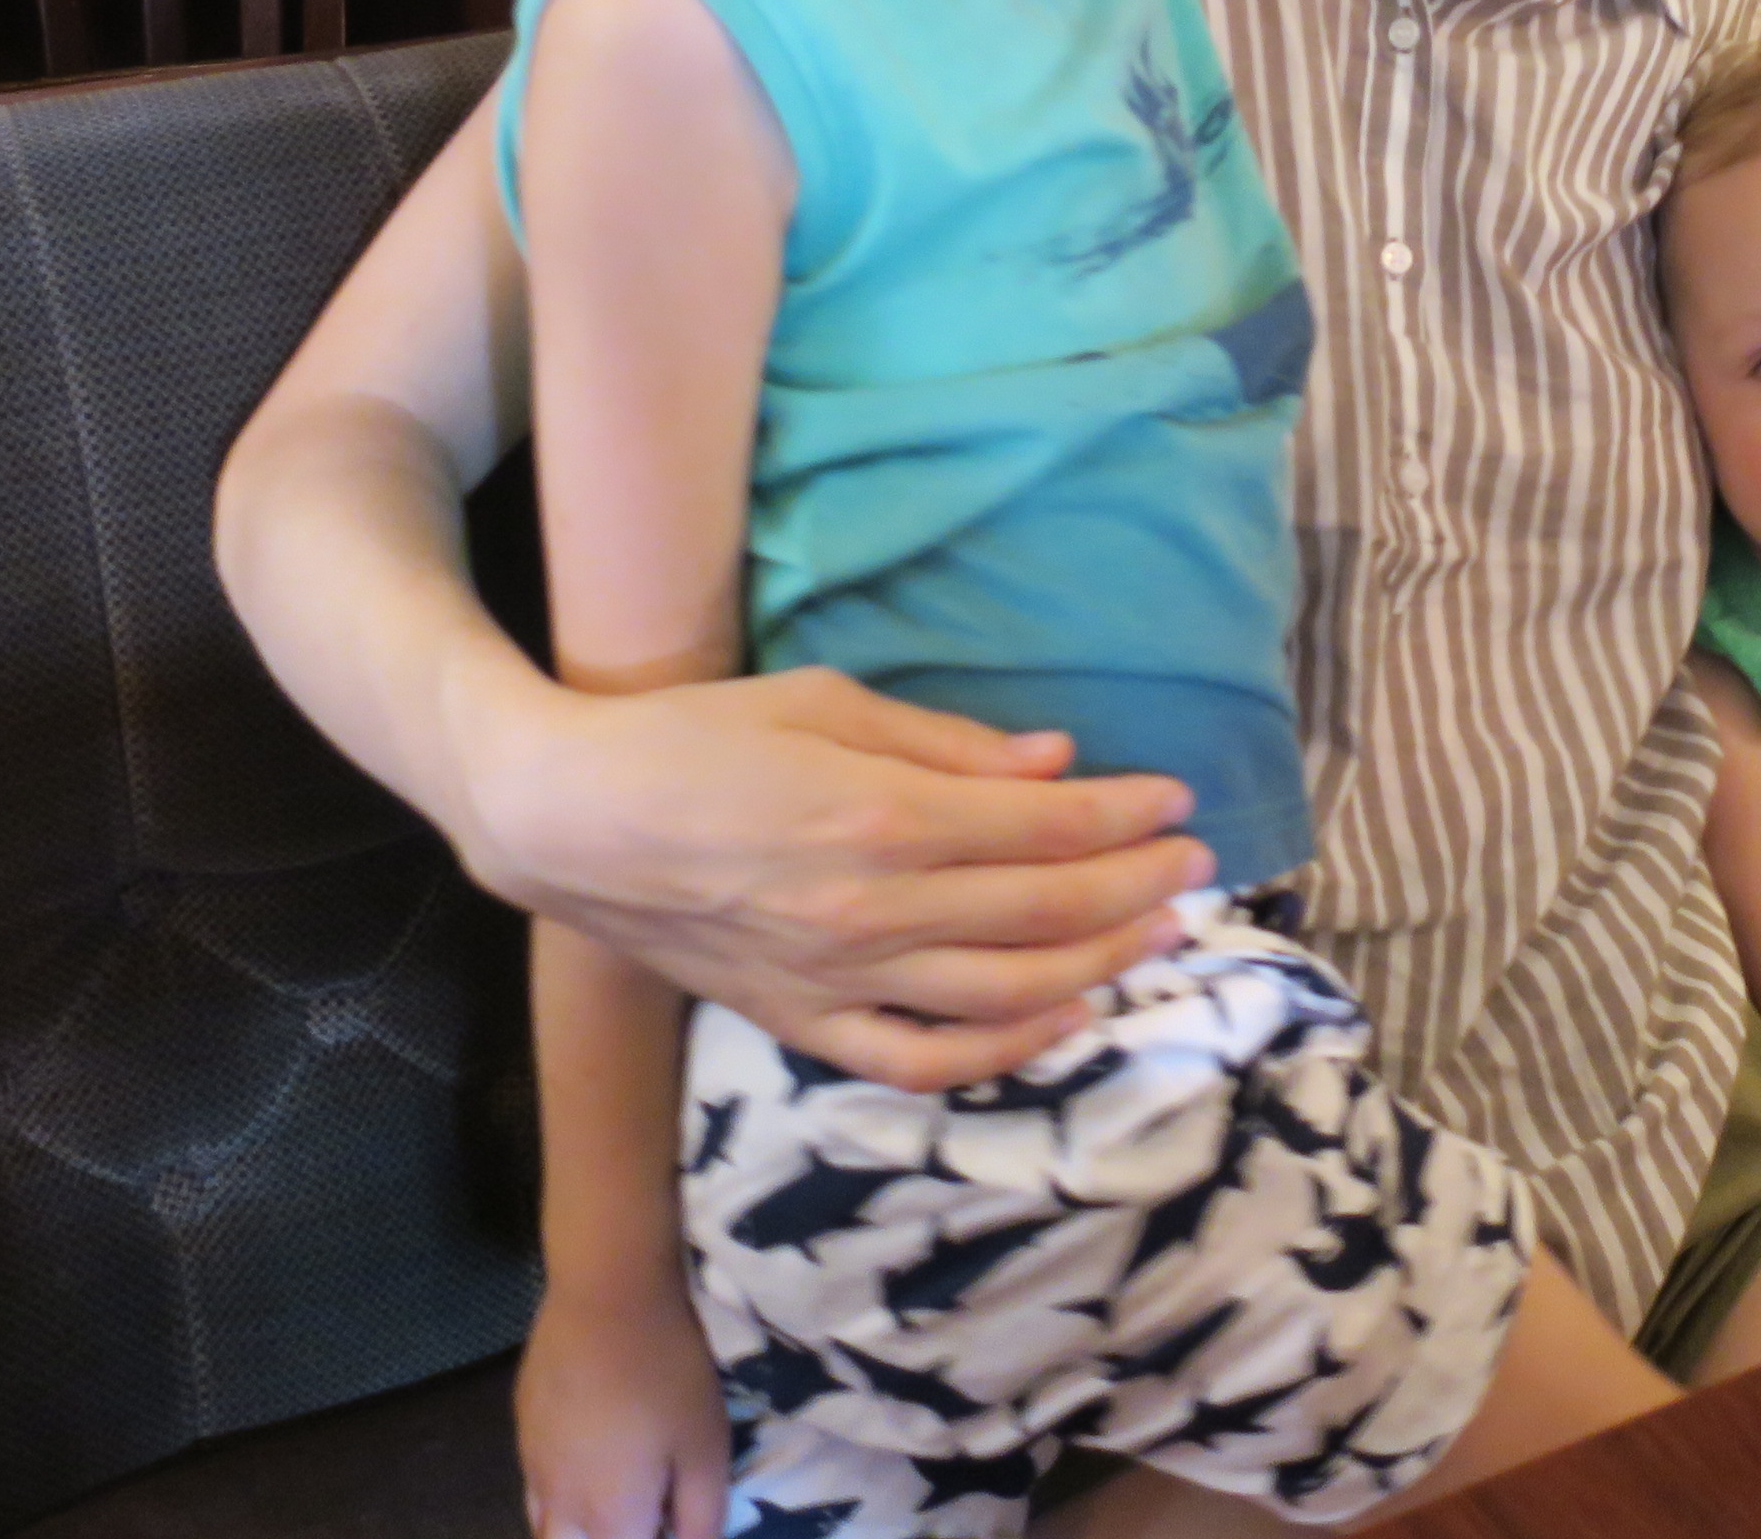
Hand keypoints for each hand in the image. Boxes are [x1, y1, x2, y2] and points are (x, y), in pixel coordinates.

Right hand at [455, 664, 1210, 1088]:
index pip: (1037, 827)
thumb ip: (944, 741)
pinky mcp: (802, 1025)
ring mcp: (837, 980)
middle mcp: (868, 910)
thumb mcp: (819, 699)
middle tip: (1193, 863)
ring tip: (1158, 932)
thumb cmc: (692, 737)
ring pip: (1002, 993)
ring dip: (1097, 963)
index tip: (1176, 798)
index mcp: (875, 816)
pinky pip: (921, 1060)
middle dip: (1133, 886)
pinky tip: (1063, 1017)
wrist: (567, 822)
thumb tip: (1055, 760)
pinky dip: (1004, 1050)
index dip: (1121, 815)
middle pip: (1039, 913)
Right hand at [518, 1279, 725, 1538]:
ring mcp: (532, 1464)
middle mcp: (560, 1505)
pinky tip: (586, 1453)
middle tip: (644, 1512)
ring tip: (615, 1496)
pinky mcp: (522, 1424)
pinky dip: (557, 1491)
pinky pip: (534, 1482)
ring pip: (544, 1526)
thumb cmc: (666, 1374)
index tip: (671, 1518)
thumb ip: (700, 1517)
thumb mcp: (707, 1449)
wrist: (606, 1294)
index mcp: (610, 1519)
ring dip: (577, 1527)